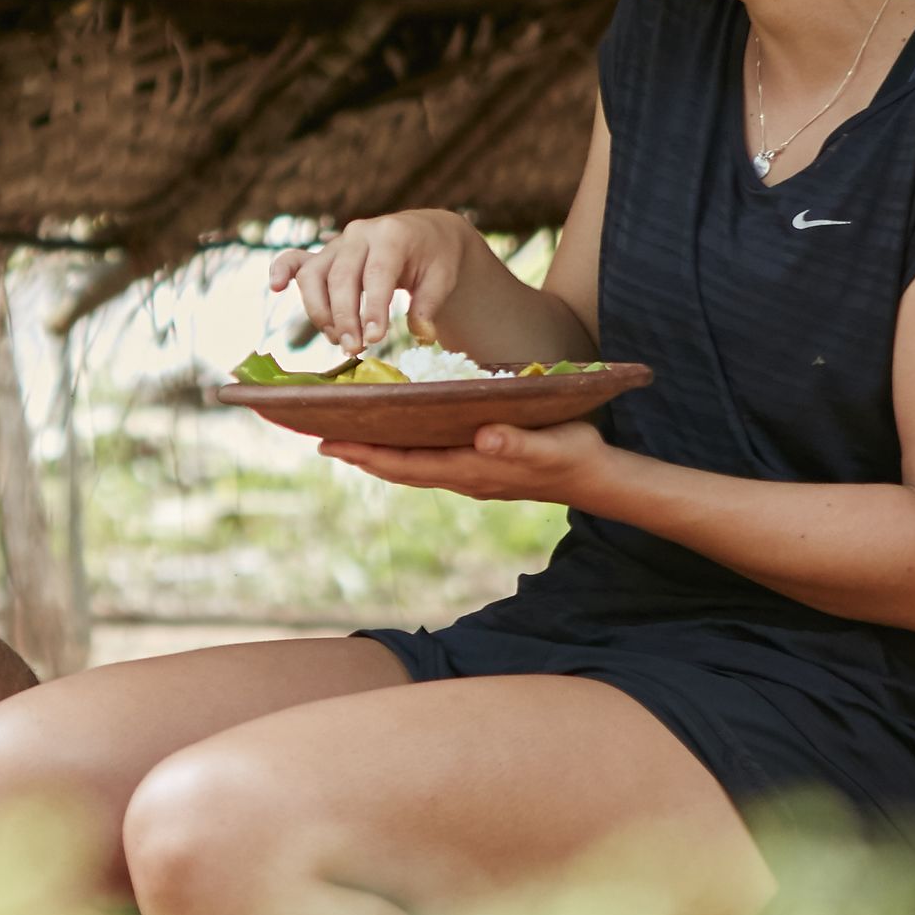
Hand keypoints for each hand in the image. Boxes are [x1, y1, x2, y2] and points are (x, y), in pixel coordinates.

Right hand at [271, 210, 484, 356]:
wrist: (424, 233)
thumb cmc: (435, 258)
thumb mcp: (443, 278)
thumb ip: (428, 306)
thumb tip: (421, 336)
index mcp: (391, 235)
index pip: (377, 274)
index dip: (372, 308)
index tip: (375, 339)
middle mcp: (359, 234)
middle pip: (341, 278)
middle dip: (345, 318)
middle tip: (355, 349)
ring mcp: (337, 244)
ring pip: (314, 276)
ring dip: (320, 312)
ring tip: (339, 340)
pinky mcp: (324, 255)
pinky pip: (296, 260)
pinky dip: (281, 270)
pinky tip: (275, 287)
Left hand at [310, 420, 608, 506]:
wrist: (594, 477)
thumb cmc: (573, 455)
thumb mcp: (551, 445)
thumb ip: (518, 442)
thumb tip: (484, 437)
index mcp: (472, 468)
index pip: (406, 463)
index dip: (366, 454)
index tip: (330, 443)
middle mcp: (462, 475)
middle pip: (398, 467)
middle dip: (358, 454)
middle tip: (319, 439)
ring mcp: (468, 474)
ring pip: (410, 466)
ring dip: (376, 454)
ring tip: (344, 439)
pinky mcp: (476, 467)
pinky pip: (426, 461)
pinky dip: (401, 452)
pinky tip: (392, 438)